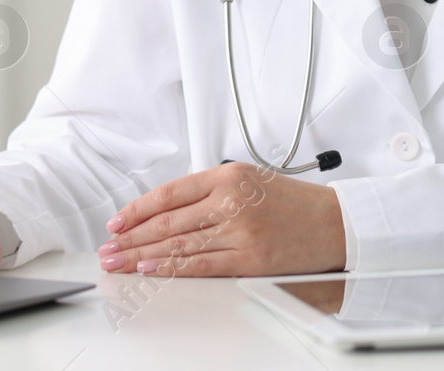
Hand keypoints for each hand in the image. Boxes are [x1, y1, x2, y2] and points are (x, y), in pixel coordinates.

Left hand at [97, 162, 344, 276]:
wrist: (335, 223)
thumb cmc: (293, 203)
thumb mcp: (251, 178)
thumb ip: (212, 189)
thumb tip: (167, 209)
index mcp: (229, 176)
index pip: (170, 193)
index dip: (138, 209)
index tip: (117, 222)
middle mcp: (232, 201)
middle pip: (168, 221)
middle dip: (132, 236)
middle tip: (109, 247)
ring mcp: (240, 232)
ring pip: (179, 243)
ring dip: (143, 254)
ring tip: (120, 261)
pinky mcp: (249, 260)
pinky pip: (202, 265)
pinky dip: (172, 268)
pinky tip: (151, 268)